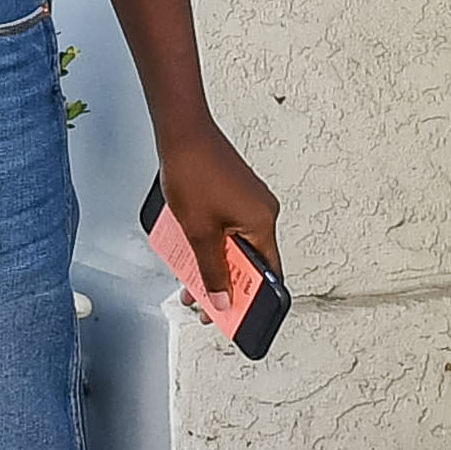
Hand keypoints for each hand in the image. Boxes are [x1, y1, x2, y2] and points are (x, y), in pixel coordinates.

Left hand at [158, 117, 280, 307]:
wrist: (182, 132)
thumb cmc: (193, 170)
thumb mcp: (198, 232)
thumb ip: (211, 270)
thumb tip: (221, 300)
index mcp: (262, 223)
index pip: (268, 275)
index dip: (251, 300)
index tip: (235, 317)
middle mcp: (262, 213)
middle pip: (249, 262)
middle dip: (225, 283)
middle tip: (205, 301)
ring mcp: (249, 203)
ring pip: (235, 246)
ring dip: (213, 264)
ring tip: (190, 277)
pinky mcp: (235, 195)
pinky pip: (227, 229)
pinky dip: (211, 243)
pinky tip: (190, 249)